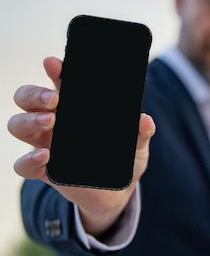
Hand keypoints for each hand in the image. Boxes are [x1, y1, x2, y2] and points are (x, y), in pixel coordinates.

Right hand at [7, 56, 155, 236]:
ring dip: (30, 120)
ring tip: (50, 120)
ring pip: (19, 125)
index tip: (54, 63)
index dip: (54, 70)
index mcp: (74, 107)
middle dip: (35, 93)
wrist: (116, 192)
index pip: (58, 82)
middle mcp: (53, 121)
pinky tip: (45, 156)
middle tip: (54, 98)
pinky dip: (29, 159)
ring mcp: (45, 144)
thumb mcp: (136, 144)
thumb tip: (144, 120)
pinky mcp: (43, 170)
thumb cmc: (123, 158)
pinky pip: (24, 164)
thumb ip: (140, 132)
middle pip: (28, 98)